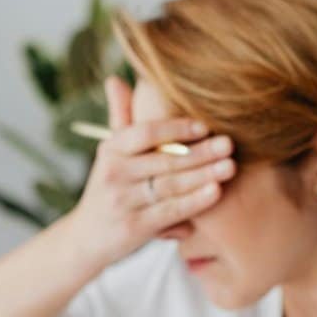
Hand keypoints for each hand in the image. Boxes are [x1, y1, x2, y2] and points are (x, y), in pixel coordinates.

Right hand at [69, 75, 235, 265]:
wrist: (87, 238)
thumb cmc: (110, 188)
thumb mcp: (110, 153)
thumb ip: (120, 118)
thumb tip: (115, 79)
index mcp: (110, 149)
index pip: (143, 133)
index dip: (175, 128)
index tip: (204, 126)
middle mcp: (113, 173)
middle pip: (163, 159)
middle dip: (199, 152)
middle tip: (229, 144)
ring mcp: (123, 202)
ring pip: (170, 185)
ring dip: (203, 175)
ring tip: (230, 166)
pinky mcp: (134, 227)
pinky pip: (171, 211)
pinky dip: (195, 201)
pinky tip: (216, 192)